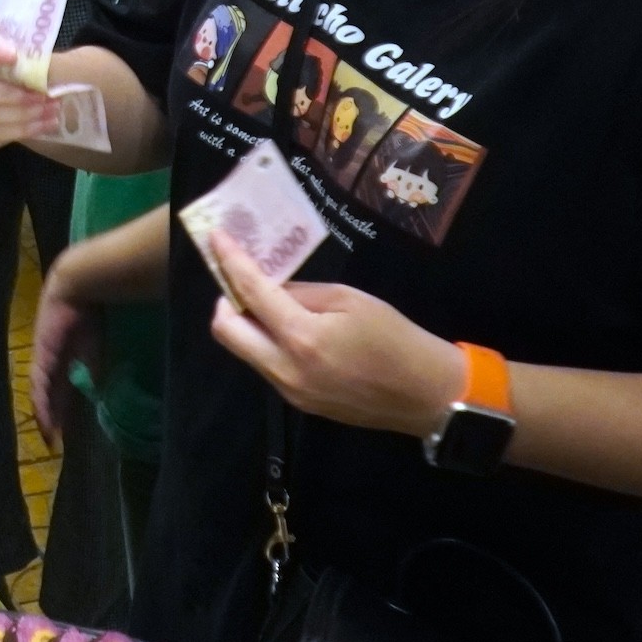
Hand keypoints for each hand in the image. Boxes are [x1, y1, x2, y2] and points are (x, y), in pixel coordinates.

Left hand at [27, 262, 103, 449]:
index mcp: (59, 355)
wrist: (80, 285)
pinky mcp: (43, 353)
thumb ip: (92, 367)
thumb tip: (97, 388)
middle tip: (53, 439)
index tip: (62, 429)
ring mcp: (42, 356)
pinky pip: (41, 383)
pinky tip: (46, 418)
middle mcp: (47, 358)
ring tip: (49, 435)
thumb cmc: (90, 310)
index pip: (57, 387)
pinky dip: (43, 403)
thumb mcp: (94, 346)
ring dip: (45, 414)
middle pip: (46, 392)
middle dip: (50, 415)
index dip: (59, 407)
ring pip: (40, 391)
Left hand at [202, 232, 466, 438]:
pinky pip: (265, 365)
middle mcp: (285, 369)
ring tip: (268, 301)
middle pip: (225, 331)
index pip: (250, 293)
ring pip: (243, 350)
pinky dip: (265, 341)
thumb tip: (269, 286)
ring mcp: (289, 391)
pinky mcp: (298, 403)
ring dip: (245, 322)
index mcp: (301, 337)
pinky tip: (287, 328)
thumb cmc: (394, 338)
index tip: (216, 238)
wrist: (425, 395)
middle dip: (224, 300)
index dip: (229, 262)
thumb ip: (302, 293)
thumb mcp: (349, 300)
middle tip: (243, 280)